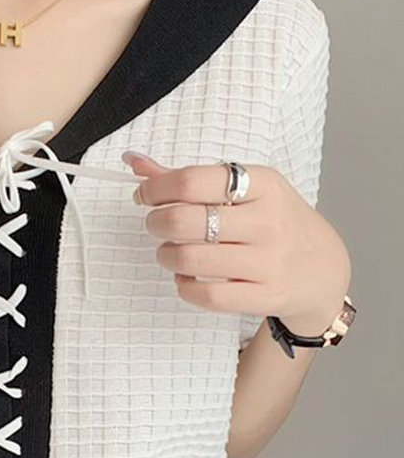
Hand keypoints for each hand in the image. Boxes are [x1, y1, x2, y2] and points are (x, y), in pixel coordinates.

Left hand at [121, 151, 351, 336]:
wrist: (323, 269)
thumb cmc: (273, 222)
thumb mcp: (244, 191)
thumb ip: (187, 179)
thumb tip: (133, 161)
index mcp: (263, 184)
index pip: (192, 181)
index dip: (156, 188)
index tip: (145, 195)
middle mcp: (268, 221)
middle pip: (185, 221)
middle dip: (156, 223)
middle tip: (156, 224)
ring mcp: (269, 261)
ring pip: (190, 260)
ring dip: (166, 255)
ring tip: (169, 252)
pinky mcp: (266, 296)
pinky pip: (206, 296)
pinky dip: (184, 287)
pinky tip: (187, 278)